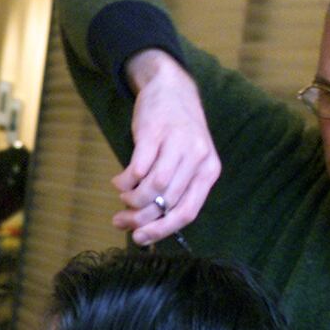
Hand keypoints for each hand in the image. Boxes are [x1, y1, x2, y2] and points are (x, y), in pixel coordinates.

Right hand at [112, 50, 220, 244]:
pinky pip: (138, 168)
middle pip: (166, 202)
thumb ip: (175, 190)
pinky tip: (119, 181)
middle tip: (120, 221)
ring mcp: (177, 144)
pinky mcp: (154, 133)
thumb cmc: (177, 133)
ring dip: (131, 200)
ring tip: (122, 199)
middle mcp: (197, 158)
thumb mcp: (187, 161)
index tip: (140, 239)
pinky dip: (125, 181)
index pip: (187, 211)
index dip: (162, 230)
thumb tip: (148, 228)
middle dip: (139, 218)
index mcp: (209, 171)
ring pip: (153, 188)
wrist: (171, 89)